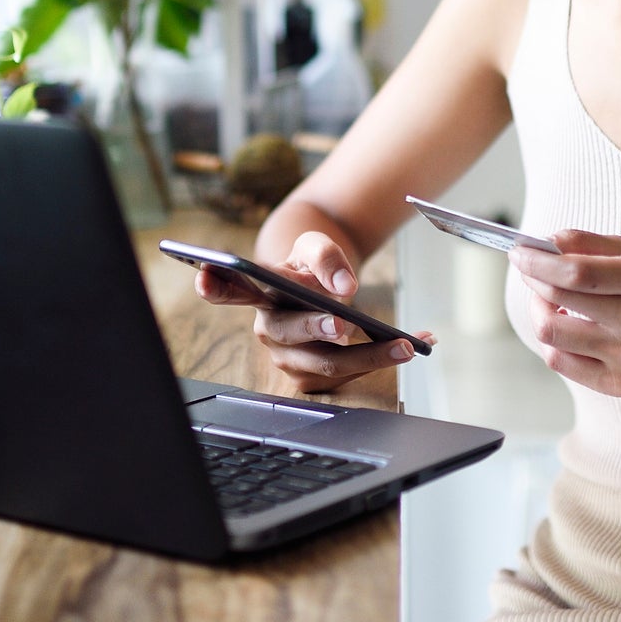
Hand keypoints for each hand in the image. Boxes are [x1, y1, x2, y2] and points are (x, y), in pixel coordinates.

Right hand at [193, 230, 435, 393]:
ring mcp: (288, 357)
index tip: (204, 274)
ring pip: (327, 362)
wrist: (317, 283)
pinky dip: (383, 359)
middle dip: (319, 328)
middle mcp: (267, 328)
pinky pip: (349, 374)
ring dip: (370, 354)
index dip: (214, 284)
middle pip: (291, 333)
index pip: (229, 288)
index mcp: (258, 291)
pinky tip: (416, 343)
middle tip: (345, 322)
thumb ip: (327, 256)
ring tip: (406, 343)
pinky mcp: (310, 377)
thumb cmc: (310, 263)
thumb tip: (344, 285)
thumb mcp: (316, 244)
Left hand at [510, 229, 620, 397]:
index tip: (518, 251)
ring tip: (548, 299)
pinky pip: (560, 362)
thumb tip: (544, 243)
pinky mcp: (620, 385)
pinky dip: (552, 339)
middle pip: (560, 301)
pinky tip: (564, 325)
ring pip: (552, 334)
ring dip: (539, 310)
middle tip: (530, 268)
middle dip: (534, 279)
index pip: (579, 273)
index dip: (540, 262)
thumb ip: (590, 244)